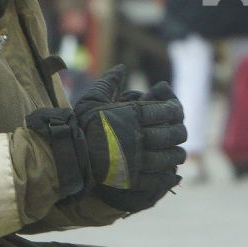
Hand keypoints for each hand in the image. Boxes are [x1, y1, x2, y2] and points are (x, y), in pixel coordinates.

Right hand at [26, 66, 186, 212]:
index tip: (175, 111)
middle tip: (179, 132)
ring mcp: (138, 159)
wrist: (68, 157)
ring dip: (176, 153)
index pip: (168, 110)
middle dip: (179, 131)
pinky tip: (168, 170)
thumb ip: (109, 82)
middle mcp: (138, 136)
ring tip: (176, 152)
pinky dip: (168, 172)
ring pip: (170, 156)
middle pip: (173, 133)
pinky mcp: (135, 179)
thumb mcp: (92, 99)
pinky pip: (160, 176)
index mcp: (132, 115)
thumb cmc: (79, 126)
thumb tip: (121, 67)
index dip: (176, 110)